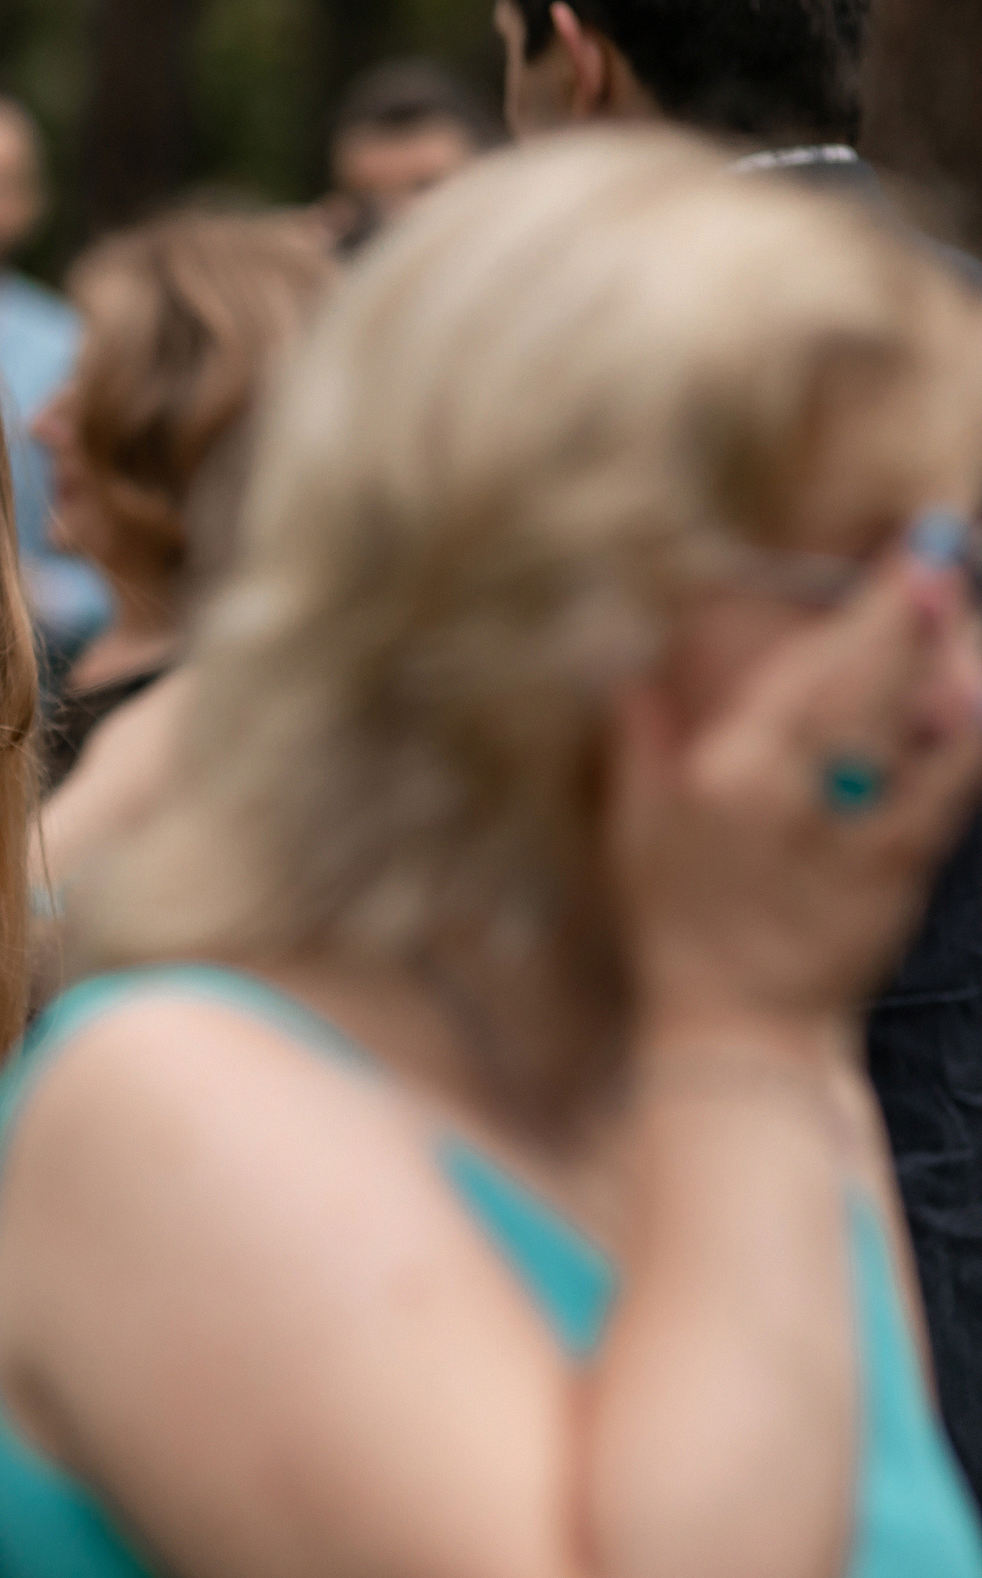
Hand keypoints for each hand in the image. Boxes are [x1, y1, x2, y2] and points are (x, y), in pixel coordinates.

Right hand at [612, 540, 981, 1038]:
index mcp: (719, 775)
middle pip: (854, 682)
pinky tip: (973, 700)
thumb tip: (630, 677)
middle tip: (936, 548)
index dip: (851, 612)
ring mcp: (844, 829)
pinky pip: (944, 790)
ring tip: (956, 606)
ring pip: (905, 724)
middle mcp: (783, 792)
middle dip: (901, 611)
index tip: (896, 557)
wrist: (737, 1028)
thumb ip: (638, 747)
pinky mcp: (893, 870)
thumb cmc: (679, 930)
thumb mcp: (636, 835)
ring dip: (939, 659)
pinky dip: (963, 740)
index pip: (795, 672)